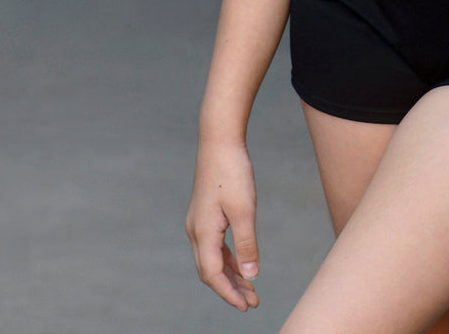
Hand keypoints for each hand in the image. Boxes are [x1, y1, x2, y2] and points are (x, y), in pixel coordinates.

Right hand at [185, 137, 260, 310]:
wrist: (219, 141)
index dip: (229, 293)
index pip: (213, 275)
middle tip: (253, 303)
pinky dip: (228, 258)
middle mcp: (196, 231)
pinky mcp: (206, 215)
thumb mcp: (244, 209)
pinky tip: (242, 264)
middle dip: (230, 289)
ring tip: (250, 290)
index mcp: (202, 232)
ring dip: (231, 275)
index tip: (246, 306)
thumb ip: (247, 243)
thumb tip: (251, 275)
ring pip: (213, 259)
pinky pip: (215, 245)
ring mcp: (199, 223)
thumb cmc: (232, 172)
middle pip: (211, 271)